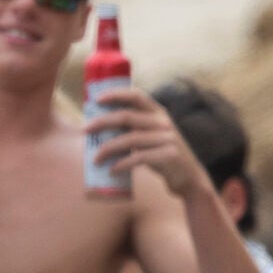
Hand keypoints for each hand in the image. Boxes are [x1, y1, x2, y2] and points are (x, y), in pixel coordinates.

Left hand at [84, 85, 203, 196]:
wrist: (187, 177)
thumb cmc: (160, 155)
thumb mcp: (149, 136)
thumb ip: (131, 128)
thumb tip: (96, 125)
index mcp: (158, 113)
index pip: (137, 96)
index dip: (116, 95)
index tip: (96, 99)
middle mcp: (163, 122)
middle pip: (127, 117)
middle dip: (102, 122)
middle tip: (85, 130)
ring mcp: (168, 138)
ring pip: (130, 139)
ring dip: (107, 149)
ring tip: (95, 159)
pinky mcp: (169, 156)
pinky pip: (139, 158)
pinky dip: (121, 164)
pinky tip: (111, 170)